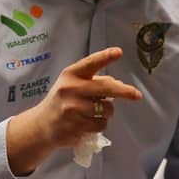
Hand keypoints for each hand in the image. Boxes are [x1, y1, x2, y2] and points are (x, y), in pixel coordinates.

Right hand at [24, 47, 142, 147]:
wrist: (41, 126)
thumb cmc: (61, 101)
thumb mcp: (71, 85)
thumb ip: (93, 82)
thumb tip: (121, 86)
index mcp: (71, 75)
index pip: (90, 63)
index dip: (105, 57)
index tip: (119, 52)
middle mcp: (70, 89)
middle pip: (106, 87)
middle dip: (125, 92)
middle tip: (136, 95)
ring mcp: (72, 109)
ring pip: (107, 110)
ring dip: (106, 113)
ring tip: (93, 113)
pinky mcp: (75, 126)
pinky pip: (101, 125)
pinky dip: (100, 125)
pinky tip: (88, 123)